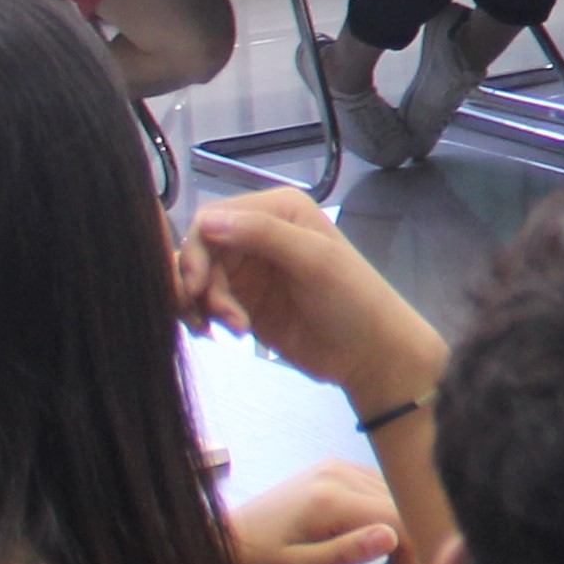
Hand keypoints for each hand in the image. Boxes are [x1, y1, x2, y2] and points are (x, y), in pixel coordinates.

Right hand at [176, 188, 445, 413]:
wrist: (368, 354)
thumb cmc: (352, 299)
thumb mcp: (314, 260)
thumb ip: (263, 234)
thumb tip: (206, 221)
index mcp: (277, 209)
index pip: (212, 218)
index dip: (195, 250)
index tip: (195, 287)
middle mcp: (258, 232)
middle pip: (199, 250)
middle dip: (198, 284)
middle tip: (212, 318)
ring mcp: (248, 268)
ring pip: (197, 277)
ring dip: (203, 304)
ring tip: (232, 328)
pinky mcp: (242, 301)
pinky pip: (205, 301)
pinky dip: (206, 317)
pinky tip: (230, 333)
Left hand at [226, 463, 402, 563]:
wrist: (220, 543)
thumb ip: (346, 553)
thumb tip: (392, 537)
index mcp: (331, 498)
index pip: (397, 519)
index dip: (410, 558)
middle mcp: (339, 473)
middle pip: (399, 508)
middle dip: (405, 552)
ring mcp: (336, 468)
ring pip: (392, 499)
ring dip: (396, 537)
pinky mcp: (332, 471)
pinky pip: (376, 493)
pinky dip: (381, 521)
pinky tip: (367, 546)